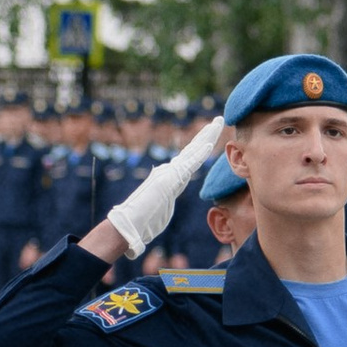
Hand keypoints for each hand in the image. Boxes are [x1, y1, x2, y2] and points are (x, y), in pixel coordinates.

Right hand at [99, 114, 227, 259]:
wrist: (128, 225)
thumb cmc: (140, 225)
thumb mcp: (157, 217)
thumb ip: (158, 212)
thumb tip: (153, 222)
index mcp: (169, 180)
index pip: (189, 161)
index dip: (199, 149)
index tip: (209, 139)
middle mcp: (169, 172)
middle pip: (192, 151)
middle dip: (205, 136)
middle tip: (218, 121)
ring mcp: (169, 174)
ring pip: (192, 152)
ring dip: (206, 137)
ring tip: (218, 122)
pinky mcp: (169, 179)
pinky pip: (189, 164)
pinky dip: (200, 153)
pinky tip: (210, 143)